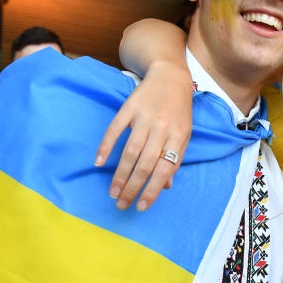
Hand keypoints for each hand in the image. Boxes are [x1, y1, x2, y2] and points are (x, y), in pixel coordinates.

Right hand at [94, 61, 193, 210]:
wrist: (170, 76)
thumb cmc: (178, 110)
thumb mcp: (184, 133)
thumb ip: (175, 158)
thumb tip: (167, 186)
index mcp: (178, 137)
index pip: (165, 170)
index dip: (153, 190)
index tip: (141, 206)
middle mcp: (162, 128)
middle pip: (145, 164)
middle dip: (133, 187)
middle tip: (122, 204)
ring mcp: (144, 117)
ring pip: (130, 152)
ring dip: (120, 174)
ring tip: (113, 192)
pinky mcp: (129, 107)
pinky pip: (115, 130)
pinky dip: (105, 146)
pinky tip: (98, 162)